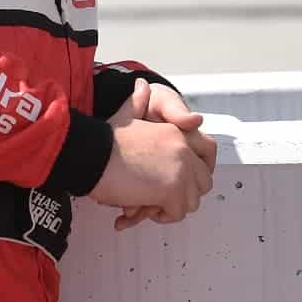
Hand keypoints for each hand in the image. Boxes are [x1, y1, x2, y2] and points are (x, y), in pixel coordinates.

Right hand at [94, 80, 213, 229]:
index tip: (189, 178)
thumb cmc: (104, 140)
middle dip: (187, 191)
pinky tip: (146, 208)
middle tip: (167, 195)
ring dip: (174, 206)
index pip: (209, 149)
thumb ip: (138, 102)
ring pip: (192, 200)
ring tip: (154, 204)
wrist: (91, 154)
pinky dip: (163, 215)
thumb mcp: (126, 115)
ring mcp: (180, 171)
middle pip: (204, 180)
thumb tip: (141, 86)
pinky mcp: (171, 191)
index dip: (201, 167)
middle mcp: (183, 150)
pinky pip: (177, 212)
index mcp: (176, 132)